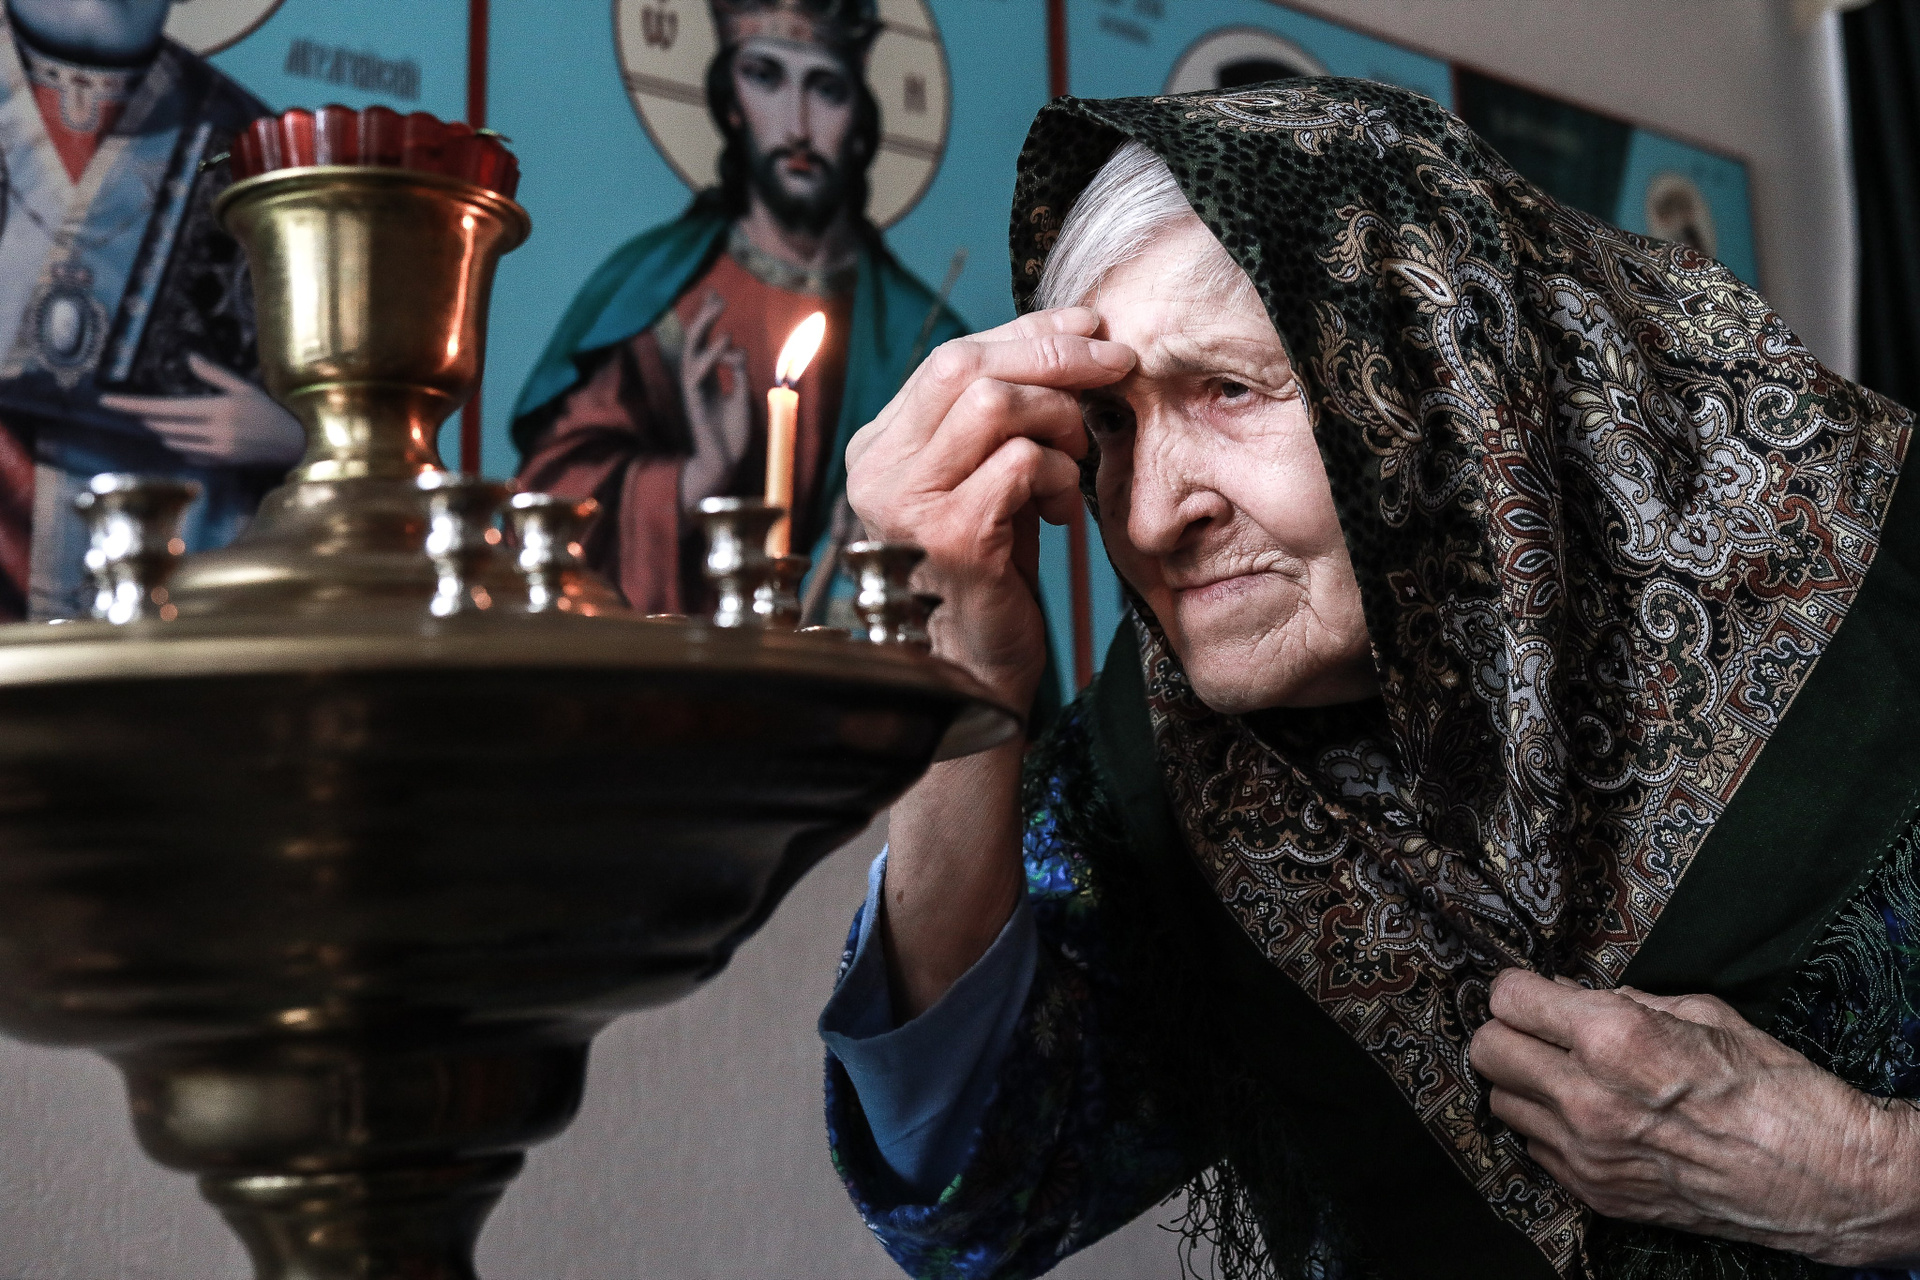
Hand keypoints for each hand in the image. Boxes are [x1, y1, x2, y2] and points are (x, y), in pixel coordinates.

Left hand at [99, 353, 303, 468]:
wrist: (293, 443)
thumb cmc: (270, 412)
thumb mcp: (244, 388)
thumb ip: (215, 374)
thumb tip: (189, 357)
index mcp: (215, 410)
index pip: (163, 407)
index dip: (131, 405)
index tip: (106, 402)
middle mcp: (211, 433)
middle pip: (162, 426)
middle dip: (143, 416)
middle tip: (126, 406)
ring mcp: (214, 451)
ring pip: (171, 441)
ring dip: (161, 430)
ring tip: (158, 419)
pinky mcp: (219, 463)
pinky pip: (186, 454)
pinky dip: (179, 444)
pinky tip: (185, 436)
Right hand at [677, 290, 751, 512]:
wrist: (724, 464)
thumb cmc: (731, 435)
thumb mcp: (742, 397)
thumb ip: (739, 374)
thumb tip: (739, 350)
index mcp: (708, 379)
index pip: (705, 342)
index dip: (708, 319)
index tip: (716, 296)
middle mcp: (697, 381)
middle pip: (695, 342)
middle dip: (704, 317)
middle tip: (716, 295)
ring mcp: (694, 391)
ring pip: (692, 353)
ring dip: (705, 328)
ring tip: (719, 309)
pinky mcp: (695, 402)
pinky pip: (699, 373)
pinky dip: (713, 356)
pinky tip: (727, 340)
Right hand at [844, 306, 1133, 709]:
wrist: (976, 666)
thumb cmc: (993, 568)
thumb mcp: (991, 476)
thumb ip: (1004, 414)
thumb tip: (1075, 333)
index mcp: (879, 446)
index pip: (951, 356)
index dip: (1027, 332)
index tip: (1090, 329)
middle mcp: (876, 469)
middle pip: (965, 366)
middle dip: (1053, 355)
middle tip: (1115, 365)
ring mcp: (904, 503)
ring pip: (992, 403)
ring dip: (1056, 419)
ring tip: (1074, 457)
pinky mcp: (947, 537)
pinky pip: (1019, 464)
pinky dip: (1056, 475)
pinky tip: (1060, 511)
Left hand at [1470, 968, 1919, 1265]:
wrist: (1822, 1177)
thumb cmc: (1771, 1087)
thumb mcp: (1700, 1012)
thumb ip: (1623, 1000)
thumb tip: (1571, 995)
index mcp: (1613, 1039)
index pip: (1508, 999)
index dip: (1518, 989)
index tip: (1533, 991)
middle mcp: (1587, 1097)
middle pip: (1486, 1050)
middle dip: (1507, 1031)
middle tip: (1538, 1029)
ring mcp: (1587, 1153)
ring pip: (1501, 1101)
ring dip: (1523, 1082)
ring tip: (1563, 1075)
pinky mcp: (1596, 1193)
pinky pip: (1534, 1148)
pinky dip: (1548, 1129)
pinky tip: (1585, 1118)